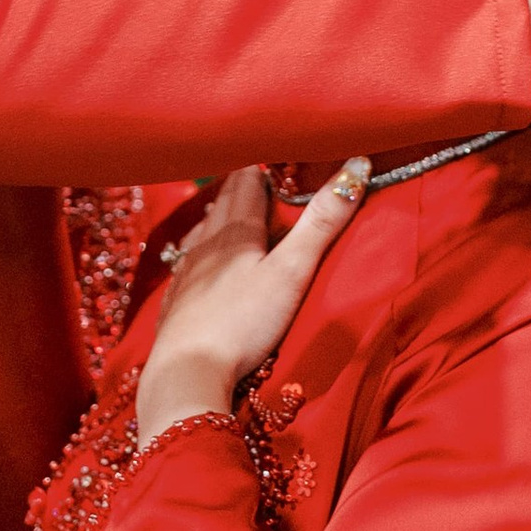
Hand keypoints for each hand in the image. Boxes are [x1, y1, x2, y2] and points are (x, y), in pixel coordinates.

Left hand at [132, 162, 368, 448]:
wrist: (187, 373)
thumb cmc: (244, 321)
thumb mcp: (292, 271)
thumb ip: (322, 222)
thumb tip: (356, 167)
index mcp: (235, 230)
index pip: (247, 181)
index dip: (263, 167)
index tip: (279, 158)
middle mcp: (205, 244)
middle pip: (224, 202)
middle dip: (243, 186)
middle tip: (261, 177)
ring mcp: (185, 273)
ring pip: (202, 231)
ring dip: (219, 216)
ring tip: (230, 210)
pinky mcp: (175, 303)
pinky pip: (186, 264)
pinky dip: (198, 252)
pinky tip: (198, 262)